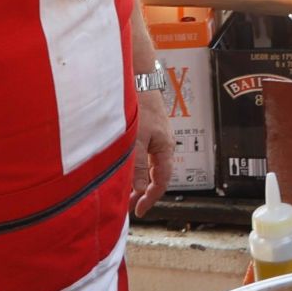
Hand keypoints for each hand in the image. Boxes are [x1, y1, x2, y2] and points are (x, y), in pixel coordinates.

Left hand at [131, 86, 172, 215]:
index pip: (162, 182)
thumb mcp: (136, 140)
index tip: (139, 211)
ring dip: (138, 182)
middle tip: (130, 207)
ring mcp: (156, 139)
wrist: (139, 80)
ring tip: (125, 193)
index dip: (151, 198)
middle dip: (143, 193)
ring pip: (149, 168)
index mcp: (166, 149)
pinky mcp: (148, 133)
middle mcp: (163, 146)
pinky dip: (135, 168)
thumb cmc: (140, 106)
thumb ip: (137, 166)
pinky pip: (144, 157)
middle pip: (156, 177)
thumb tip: (139, 190)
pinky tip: (126, 172)